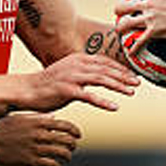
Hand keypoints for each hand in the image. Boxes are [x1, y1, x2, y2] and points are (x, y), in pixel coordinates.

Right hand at [0, 114, 80, 165]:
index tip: (78, 135)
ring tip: (67, 157)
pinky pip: (51, 163)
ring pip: (62, 153)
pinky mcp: (30, 160)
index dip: (75, 131)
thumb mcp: (21, 117)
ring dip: (68, 156)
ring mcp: (35, 148)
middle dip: (73, 144)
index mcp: (39, 121)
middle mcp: (39, 134)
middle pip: (67, 140)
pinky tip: (57, 165)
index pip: (66, 125)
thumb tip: (54, 117)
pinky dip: (58, 164)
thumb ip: (39, 117)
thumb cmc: (3, 127)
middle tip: (73, 147)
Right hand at [25, 54, 139, 111]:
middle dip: (124, 75)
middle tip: (137, 82)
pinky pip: (89, 96)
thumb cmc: (50, 84)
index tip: (133, 74)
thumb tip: (103, 74)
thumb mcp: (70, 72)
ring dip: (118, 86)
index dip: (121, 68)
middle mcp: (76, 65)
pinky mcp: (67, 90)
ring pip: (101, 79)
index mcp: (78, 59)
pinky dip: (104, 101)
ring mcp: (71, 76)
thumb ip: (85, 71)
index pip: (105, 61)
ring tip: (130, 92)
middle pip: (106, 69)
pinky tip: (114, 107)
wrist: (27, 90)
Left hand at [113, 0, 165, 54]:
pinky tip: (130, 53)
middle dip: (119, 8)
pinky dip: (134, 48)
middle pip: (123, 6)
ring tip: (119, 28)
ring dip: (121, 27)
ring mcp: (149, 19)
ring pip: (127, 24)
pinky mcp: (154, 32)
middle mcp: (147, 4)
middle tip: (120, 10)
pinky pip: (140, 42)